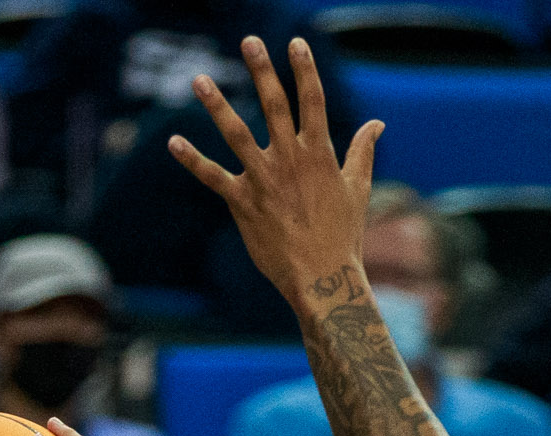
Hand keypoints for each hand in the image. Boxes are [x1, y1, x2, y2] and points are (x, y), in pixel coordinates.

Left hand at [172, 38, 381, 313]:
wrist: (323, 278)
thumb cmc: (343, 235)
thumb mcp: (358, 189)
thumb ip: (363, 151)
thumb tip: (377, 124)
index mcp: (320, 154)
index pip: (312, 101)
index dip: (304, 69)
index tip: (295, 42)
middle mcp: (291, 160)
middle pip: (274, 106)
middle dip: (262, 71)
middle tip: (250, 42)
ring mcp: (265, 180)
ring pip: (236, 134)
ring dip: (216, 105)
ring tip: (198, 79)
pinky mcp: (244, 202)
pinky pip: (213, 177)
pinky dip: (192, 159)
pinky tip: (173, 141)